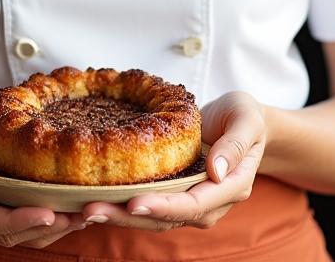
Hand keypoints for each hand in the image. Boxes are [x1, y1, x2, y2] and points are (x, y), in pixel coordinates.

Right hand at [0, 98, 84, 247]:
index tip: (46, 214)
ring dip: (46, 228)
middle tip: (77, 218)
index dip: (13, 220)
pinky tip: (67, 208)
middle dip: (39, 228)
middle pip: (0, 232)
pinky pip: (14, 216)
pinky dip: (40, 216)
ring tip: (80, 216)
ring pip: (11, 231)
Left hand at [82, 91, 266, 231]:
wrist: (243, 120)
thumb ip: (236, 143)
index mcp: (231, 186)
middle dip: (129, 216)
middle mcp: (209, 201)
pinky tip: (97, 200)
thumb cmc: (245, 116)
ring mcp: (190, 198)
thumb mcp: (248, 119)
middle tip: (93, 210)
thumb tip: (218, 171)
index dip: (164, 206)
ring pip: (154, 216)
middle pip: (167, 217)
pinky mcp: (174, 190)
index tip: (135, 203)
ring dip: (120, 215)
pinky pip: (149, 203)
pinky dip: (123, 205)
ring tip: (87, 210)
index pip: (194, 204)